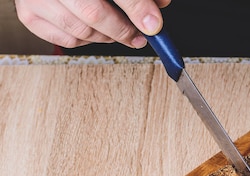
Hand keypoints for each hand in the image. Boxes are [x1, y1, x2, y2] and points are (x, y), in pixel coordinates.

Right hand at [15, 0, 170, 48]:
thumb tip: (160, 4)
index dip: (137, 8)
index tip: (153, 26)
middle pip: (94, 14)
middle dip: (123, 30)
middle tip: (139, 35)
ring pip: (81, 31)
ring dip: (107, 37)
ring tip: (118, 31)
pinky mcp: (30, 15)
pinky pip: (67, 39)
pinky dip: (86, 40)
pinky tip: (94, 30)